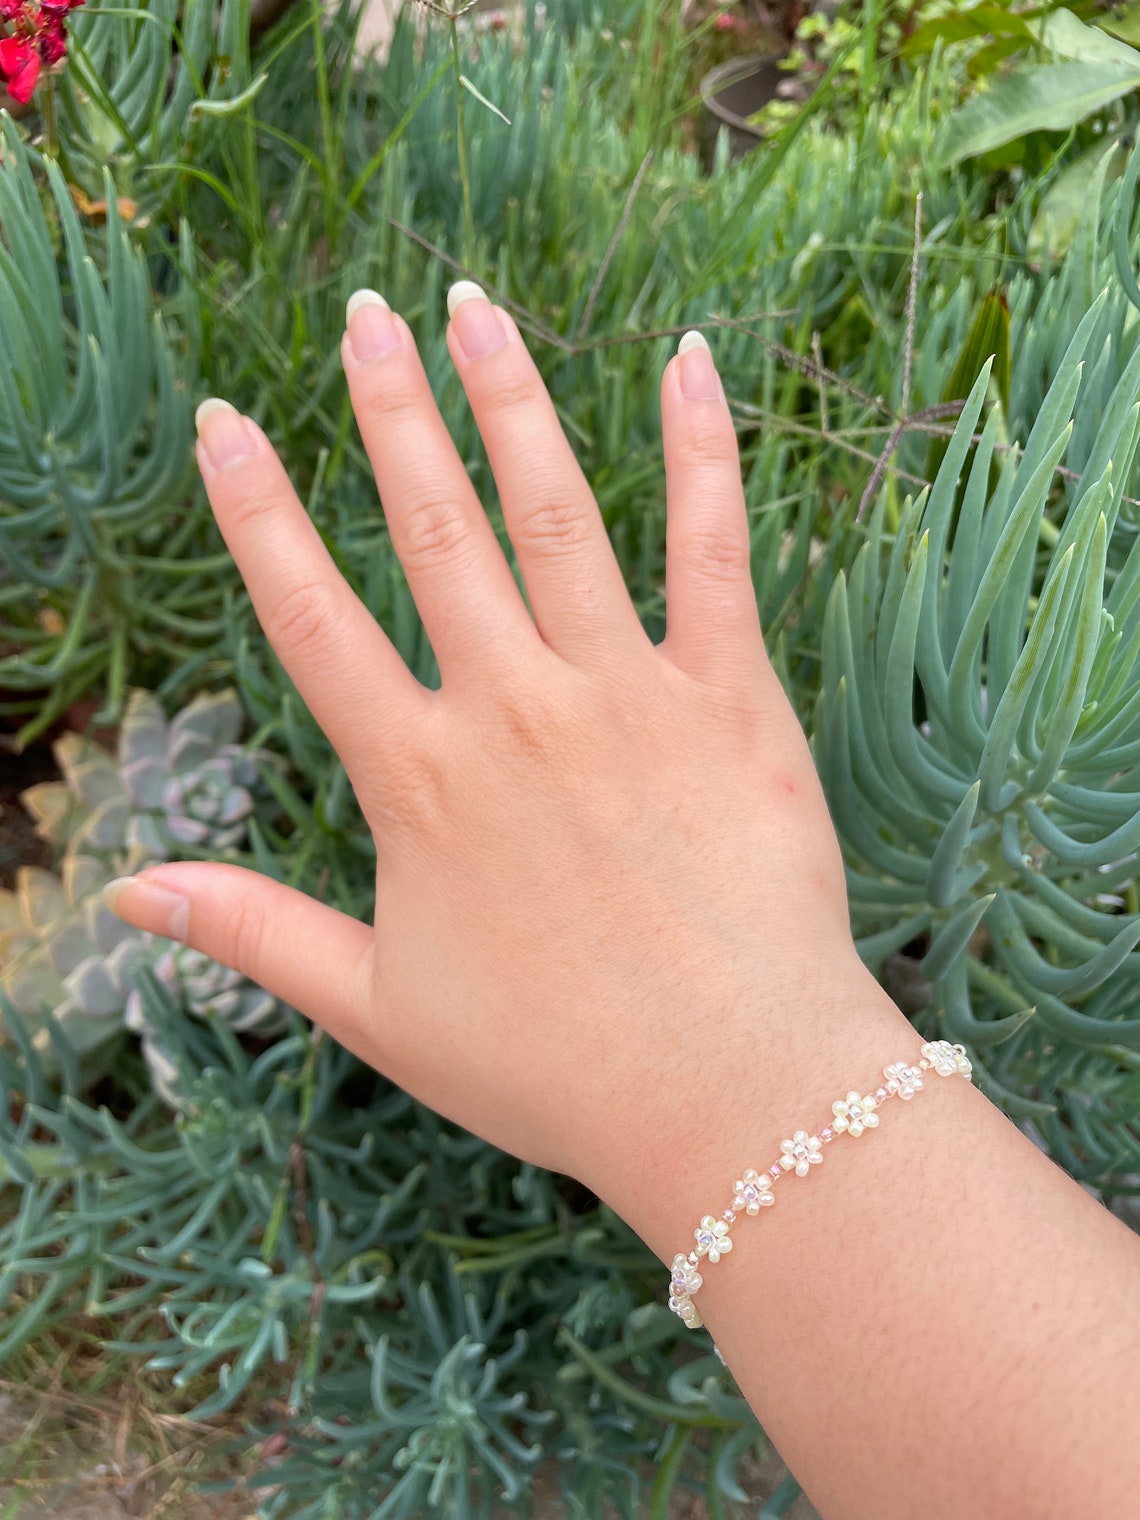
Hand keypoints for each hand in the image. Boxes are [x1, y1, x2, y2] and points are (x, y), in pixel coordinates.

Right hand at [106, 283, 864, 1203]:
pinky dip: (701, 451)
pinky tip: (688, 361)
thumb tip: (126, 895)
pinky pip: (712, 550)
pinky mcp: (730, 697)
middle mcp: (511, 711)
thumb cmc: (553, 1066)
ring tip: (473, 308)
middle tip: (363, 313)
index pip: (310, 617)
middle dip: (389, 412)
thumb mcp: (377, 1010)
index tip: (225, 421)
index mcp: (420, 782)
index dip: (257, 512)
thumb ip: (255, 934)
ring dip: (510, 401)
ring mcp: (624, 694)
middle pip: (431, 530)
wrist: (728, 1094)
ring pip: (554, 513)